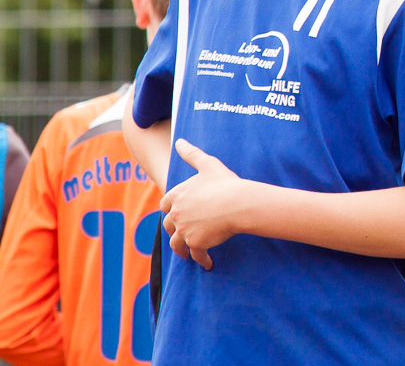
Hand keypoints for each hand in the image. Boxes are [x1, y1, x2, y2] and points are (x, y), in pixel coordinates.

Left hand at [162, 139, 246, 270]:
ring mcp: (184, 230)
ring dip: (183, 249)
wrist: (239, 203)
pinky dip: (201, 260)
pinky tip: (208, 263)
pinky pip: (195, 255)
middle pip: (169, 226)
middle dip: (176, 230)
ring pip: (177, 244)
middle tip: (184, 234)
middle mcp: (176, 214)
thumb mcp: (208, 165)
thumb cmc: (225, 183)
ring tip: (190, 252)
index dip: (171, 209)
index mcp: (176, 195)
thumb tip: (179, 141)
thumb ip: (191, 154)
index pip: (165, 205)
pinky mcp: (195, 243)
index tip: (178, 213)